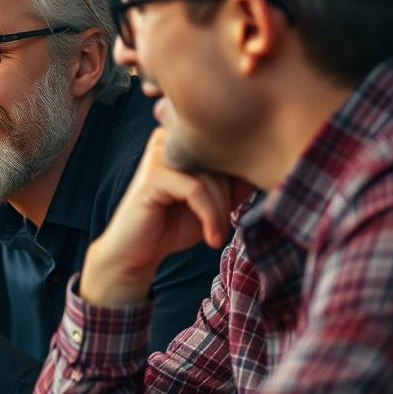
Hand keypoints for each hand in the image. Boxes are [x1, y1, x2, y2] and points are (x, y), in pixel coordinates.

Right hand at [80, 128, 247, 307]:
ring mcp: (158, 156)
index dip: (238, 180)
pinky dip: (210, 216)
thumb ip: (231, 185)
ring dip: (220, 212)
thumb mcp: (211, 204)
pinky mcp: (152, 176)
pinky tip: (211, 237)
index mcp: (181, 142)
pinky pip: (196, 190)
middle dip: (228, 199)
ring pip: (211, 178)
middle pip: (220, 162)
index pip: (226, 150)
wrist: (136, 252)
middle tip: (223, 226)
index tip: (237, 208)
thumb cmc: (172, 225)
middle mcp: (168, 141)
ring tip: (215, 235)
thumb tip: (255, 171)